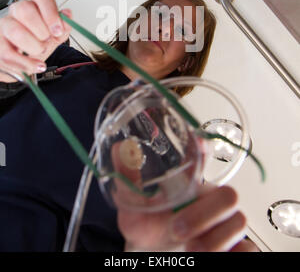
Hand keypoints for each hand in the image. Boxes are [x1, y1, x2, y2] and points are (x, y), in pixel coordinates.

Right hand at [0, 0, 71, 81]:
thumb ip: (63, 27)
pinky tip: (36, 65)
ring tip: (40, 52)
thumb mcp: (54, 36)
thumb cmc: (36, 44)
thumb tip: (67, 15)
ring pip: (15, 31)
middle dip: (41, 30)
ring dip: (33, 46)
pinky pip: (8, 54)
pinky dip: (26, 63)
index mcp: (34, 6)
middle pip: (25, 9)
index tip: (57, 29)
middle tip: (47, 41)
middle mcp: (17, 12)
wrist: (20, 62)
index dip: (51, 11)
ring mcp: (5, 26)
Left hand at [111, 141, 249, 251]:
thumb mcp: (132, 205)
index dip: (206, 151)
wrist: (153, 255)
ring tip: (190, 248)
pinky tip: (214, 257)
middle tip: (176, 227)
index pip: (204, 160)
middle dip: (204, 213)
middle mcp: (211, 202)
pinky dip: (237, 254)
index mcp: (191, 185)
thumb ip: (127, 179)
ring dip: (215, 239)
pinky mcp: (233, 248)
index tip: (199, 146)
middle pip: (229, 195)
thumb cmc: (147, 227)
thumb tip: (121, 148)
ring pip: (239, 222)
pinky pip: (251, 249)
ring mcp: (224, 225)